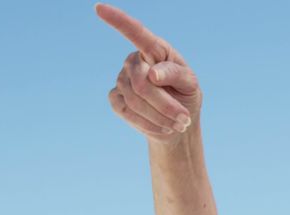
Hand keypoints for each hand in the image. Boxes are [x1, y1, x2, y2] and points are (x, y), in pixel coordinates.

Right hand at [97, 3, 201, 141]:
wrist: (176, 122)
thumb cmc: (185, 95)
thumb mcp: (190, 84)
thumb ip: (176, 74)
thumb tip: (152, 73)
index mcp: (154, 49)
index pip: (136, 32)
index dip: (118, 20)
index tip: (99, 8)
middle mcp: (134, 61)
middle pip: (142, 83)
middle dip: (165, 105)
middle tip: (184, 119)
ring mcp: (121, 79)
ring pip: (136, 101)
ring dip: (161, 117)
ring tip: (178, 123)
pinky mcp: (115, 99)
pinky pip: (128, 113)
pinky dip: (149, 124)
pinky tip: (162, 126)